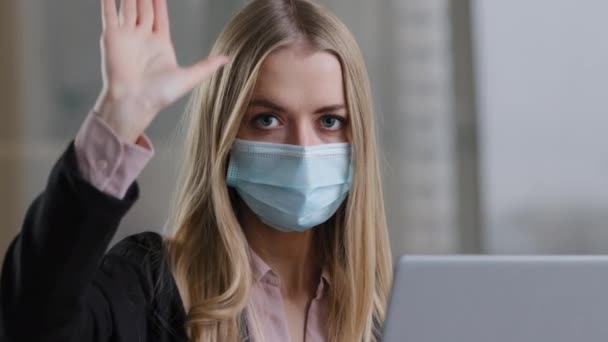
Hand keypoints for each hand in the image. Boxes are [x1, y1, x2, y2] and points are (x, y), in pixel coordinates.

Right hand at [93, 0, 228, 142]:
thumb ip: (206, 66)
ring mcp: (127, 36)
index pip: (160, 15)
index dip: (159, 1)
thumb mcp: (189, 78)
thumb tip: (227, 59)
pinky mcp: (112, 37)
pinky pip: (109, 13)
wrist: (134, 102)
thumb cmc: (160, 95)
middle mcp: (143, 37)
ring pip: (128, 6)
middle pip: (144, 8)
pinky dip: (108, 1)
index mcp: (160, 44)